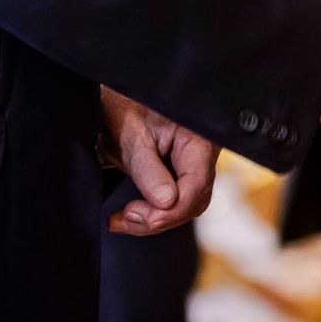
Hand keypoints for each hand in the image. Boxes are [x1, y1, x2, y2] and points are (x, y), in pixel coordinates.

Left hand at [98, 88, 216, 236]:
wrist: (119, 102)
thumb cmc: (127, 110)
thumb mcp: (132, 137)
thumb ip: (148, 170)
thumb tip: (166, 203)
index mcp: (198, 139)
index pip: (196, 185)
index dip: (170, 209)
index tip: (135, 213)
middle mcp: (201, 155)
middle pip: (192, 200)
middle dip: (159, 218)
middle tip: (124, 218)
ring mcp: (192, 166)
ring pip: (183, 206)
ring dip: (153, 219)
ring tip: (122, 219)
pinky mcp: (180, 175)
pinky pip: (174, 202)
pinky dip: (152, 213)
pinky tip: (130, 216)